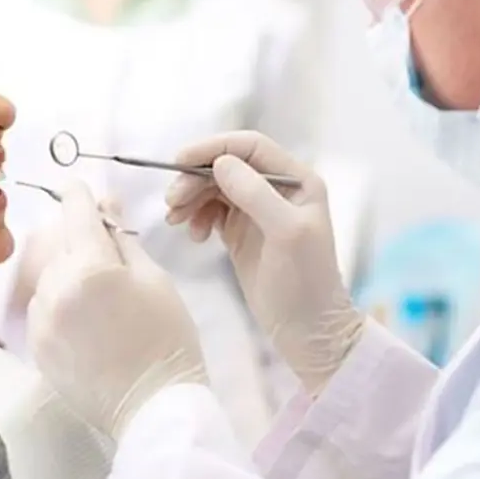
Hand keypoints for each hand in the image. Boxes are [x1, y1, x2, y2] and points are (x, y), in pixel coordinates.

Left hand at [27, 181, 206, 438]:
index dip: (78, 195)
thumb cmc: (168, 339)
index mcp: (91, 269)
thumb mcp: (155, 280)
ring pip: (49, 278)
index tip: (77, 186)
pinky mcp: (35, 347)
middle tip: (107, 255)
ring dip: (68, 275)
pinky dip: (60, 304)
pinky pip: (43, 308)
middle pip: (61, 246)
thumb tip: (106, 208)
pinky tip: (87, 322)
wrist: (154, 407)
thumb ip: (123, 241)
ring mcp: (41, 321)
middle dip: (80, 242)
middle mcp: (56, 290)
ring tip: (100, 299)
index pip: (76, 215)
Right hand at [165, 132, 363, 393]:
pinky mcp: (242, 233)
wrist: (308, 332)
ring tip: (176, 221)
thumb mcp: (286, 234)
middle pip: (226, 166)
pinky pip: (211, 211)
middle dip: (195, 178)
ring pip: (215, 188)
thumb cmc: (306, 283)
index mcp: (297, 181)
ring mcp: (258, 212)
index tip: (178, 161)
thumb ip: (256, 194)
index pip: (249, 147)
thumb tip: (220, 162)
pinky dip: (197, 217)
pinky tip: (194, 235)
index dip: (213, 148)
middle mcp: (278, 190)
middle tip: (171, 203)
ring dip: (191, 198)